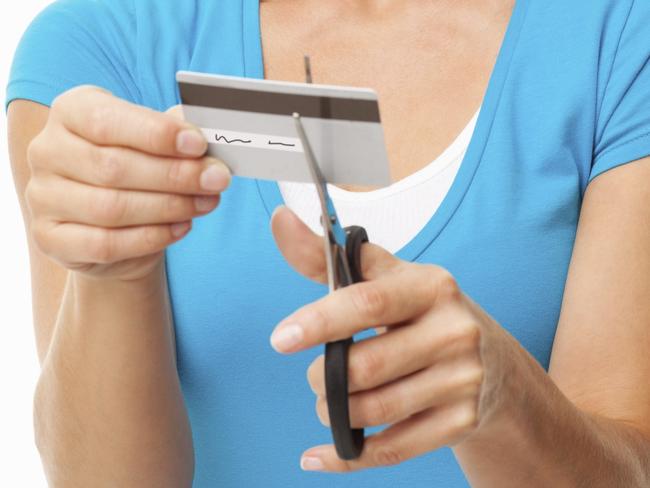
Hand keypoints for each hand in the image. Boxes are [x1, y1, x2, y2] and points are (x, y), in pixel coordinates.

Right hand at [25, 85, 230, 281]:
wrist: (114, 224)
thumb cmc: (138, 171)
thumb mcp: (154, 143)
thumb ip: (174, 135)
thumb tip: (207, 133)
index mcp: (71, 112)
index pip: (107, 120)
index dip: (156, 134)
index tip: (199, 145)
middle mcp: (47, 151)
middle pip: (113, 167)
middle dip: (175, 175)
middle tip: (217, 180)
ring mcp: (42, 196)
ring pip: (111, 208)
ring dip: (169, 207)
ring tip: (206, 203)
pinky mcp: (49, 237)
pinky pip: (105, 244)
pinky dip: (151, 238)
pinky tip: (182, 227)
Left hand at [269, 206, 511, 471]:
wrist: (491, 361)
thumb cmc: (421, 313)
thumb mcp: (384, 278)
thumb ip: (327, 257)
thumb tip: (280, 220)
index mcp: (431, 287)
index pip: (366, 303)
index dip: (318, 322)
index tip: (280, 339)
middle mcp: (455, 331)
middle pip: (364, 367)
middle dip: (323, 378)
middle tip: (316, 376)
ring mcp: (463, 380)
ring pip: (374, 410)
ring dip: (334, 413)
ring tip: (331, 402)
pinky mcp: (462, 422)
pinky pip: (392, 450)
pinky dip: (347, 457)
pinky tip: (322, 454)